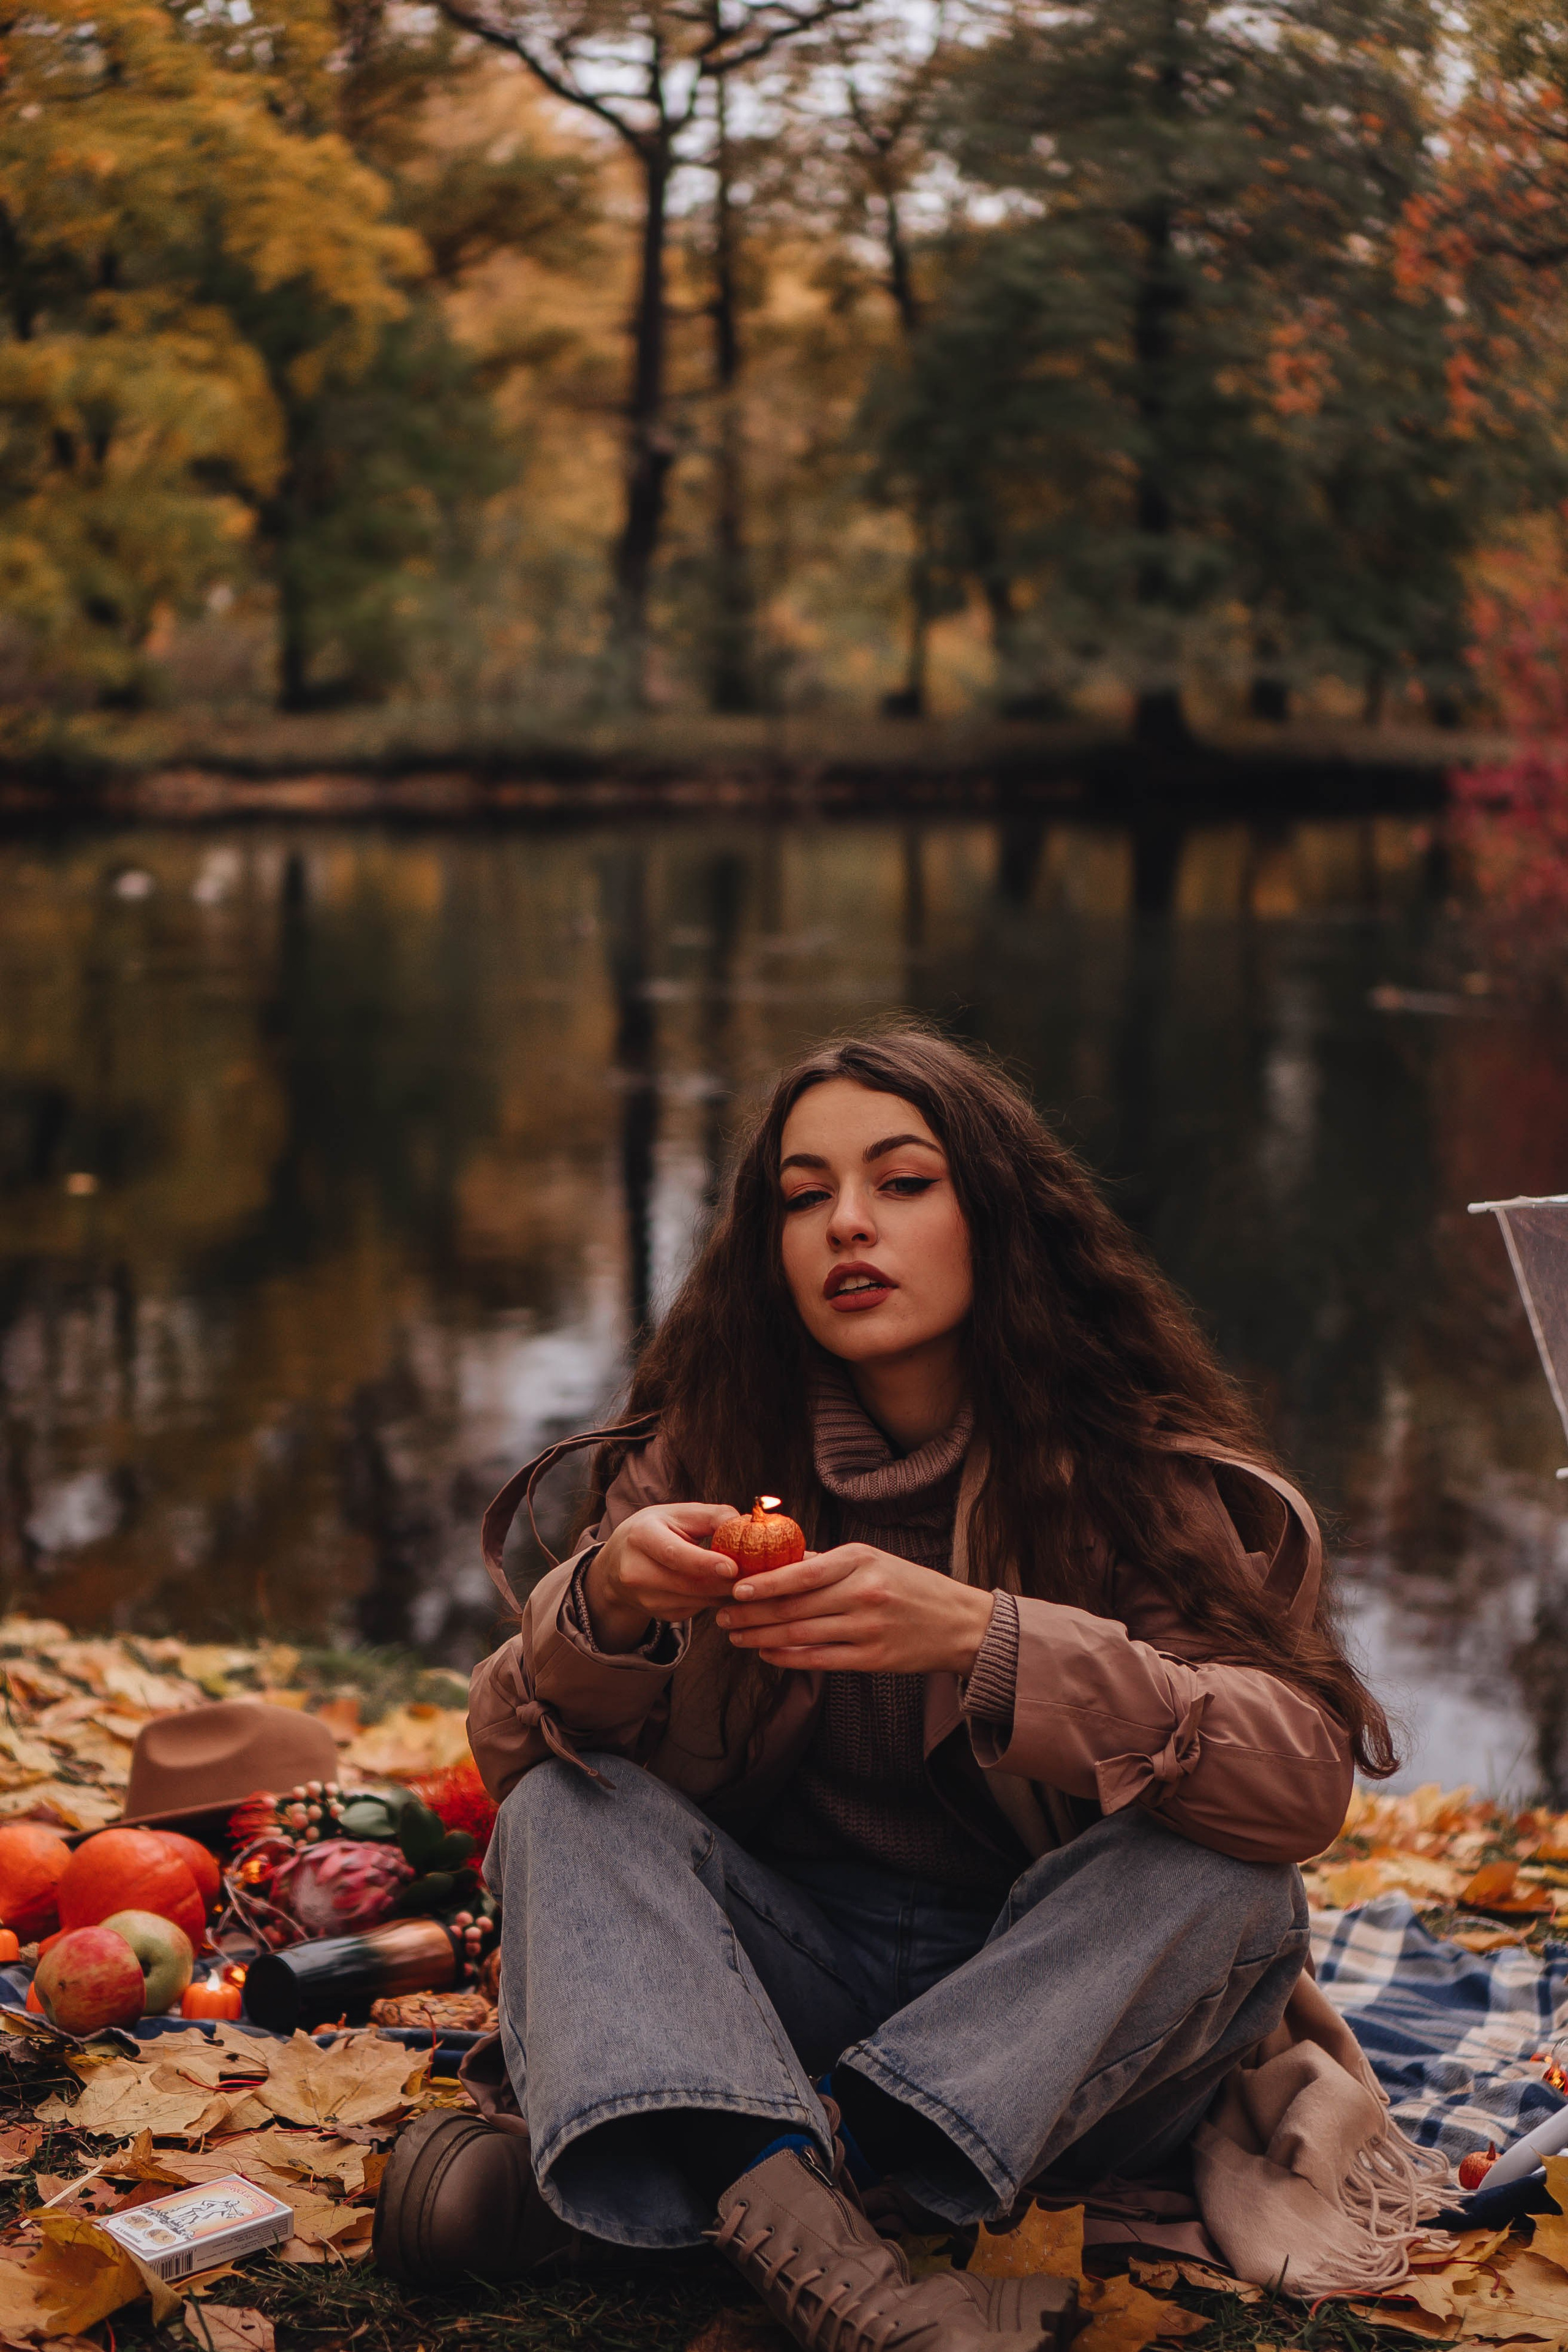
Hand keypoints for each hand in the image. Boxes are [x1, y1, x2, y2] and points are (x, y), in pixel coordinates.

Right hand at [584, 1502, 739, 1652]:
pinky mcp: (658, 1614)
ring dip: (724, 1592)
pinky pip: (696, 1609)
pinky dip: (714, 1599)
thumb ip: (713, 1516)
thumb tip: (747, 1525)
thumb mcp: (678, 1514)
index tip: (733, 1567)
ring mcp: (645, 1598)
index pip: (674, 1554)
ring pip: (696, 1600)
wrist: (617, 1562)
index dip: (705, 1563)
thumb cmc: (656, 1530)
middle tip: (756, 1574)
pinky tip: (721, 1586)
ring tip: (744, 1578)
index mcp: (641, 1536)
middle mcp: (636, 1571)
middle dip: (725, 1581)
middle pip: (688, 1583)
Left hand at [716, 1543, 993, 1675]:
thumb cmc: (911, 1586)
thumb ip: (827, 1563)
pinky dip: (788, 1657)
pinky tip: (767, 1654)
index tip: (734, 1588)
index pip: (802, 1572)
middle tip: (722, 1616)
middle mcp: (863, 1593)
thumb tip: (779, 1561)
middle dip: (752, 1613)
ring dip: (762, 1637)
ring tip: (736, 1636)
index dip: (764, 1583)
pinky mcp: (872, 1658)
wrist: (959, 1623)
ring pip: (801, 1635)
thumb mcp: (873, 1560)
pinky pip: (819, 1659)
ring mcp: (868, 1628)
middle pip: (795, 1606)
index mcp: (861, 1561)